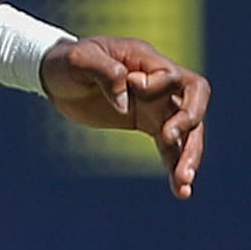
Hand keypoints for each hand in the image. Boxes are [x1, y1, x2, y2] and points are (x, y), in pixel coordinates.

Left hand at [41, 35, 209, 197]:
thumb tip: (125, 99)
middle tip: (170, 140)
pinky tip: (180, 190)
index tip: (132, 86)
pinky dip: (175, 166)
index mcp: (147, 61)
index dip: (159, 85)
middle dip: (189, 123)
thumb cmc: (67, 62)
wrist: (56, 78)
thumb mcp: (78, 59)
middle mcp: (160, 83)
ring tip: (184, 184)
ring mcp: (157, 105)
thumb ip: (104, 72)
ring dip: (188, 155)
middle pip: (194, 102)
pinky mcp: (148, 124)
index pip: (172, 76)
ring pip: (187, 131)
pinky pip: (171, 147)